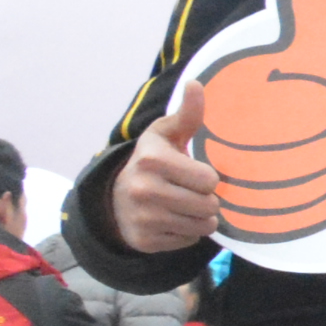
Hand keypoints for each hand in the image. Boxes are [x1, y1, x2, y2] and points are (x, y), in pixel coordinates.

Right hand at [110, 84, 221, 255]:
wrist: (116, 197)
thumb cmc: (153, 161)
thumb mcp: (165, 135)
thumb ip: (186, 114)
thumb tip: (196, 84)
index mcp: (152, 160)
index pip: (209, 180)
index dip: (207, 178)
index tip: (192, 173)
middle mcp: (144, 189)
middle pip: (209, 205)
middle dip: (207, 199)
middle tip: (189, 192)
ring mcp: (143, 218)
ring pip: (203, 226)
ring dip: (201, 217)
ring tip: (183, 205)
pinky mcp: (145, 241)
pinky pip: (189, 240)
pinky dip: (186, 232)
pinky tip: (171, 220)